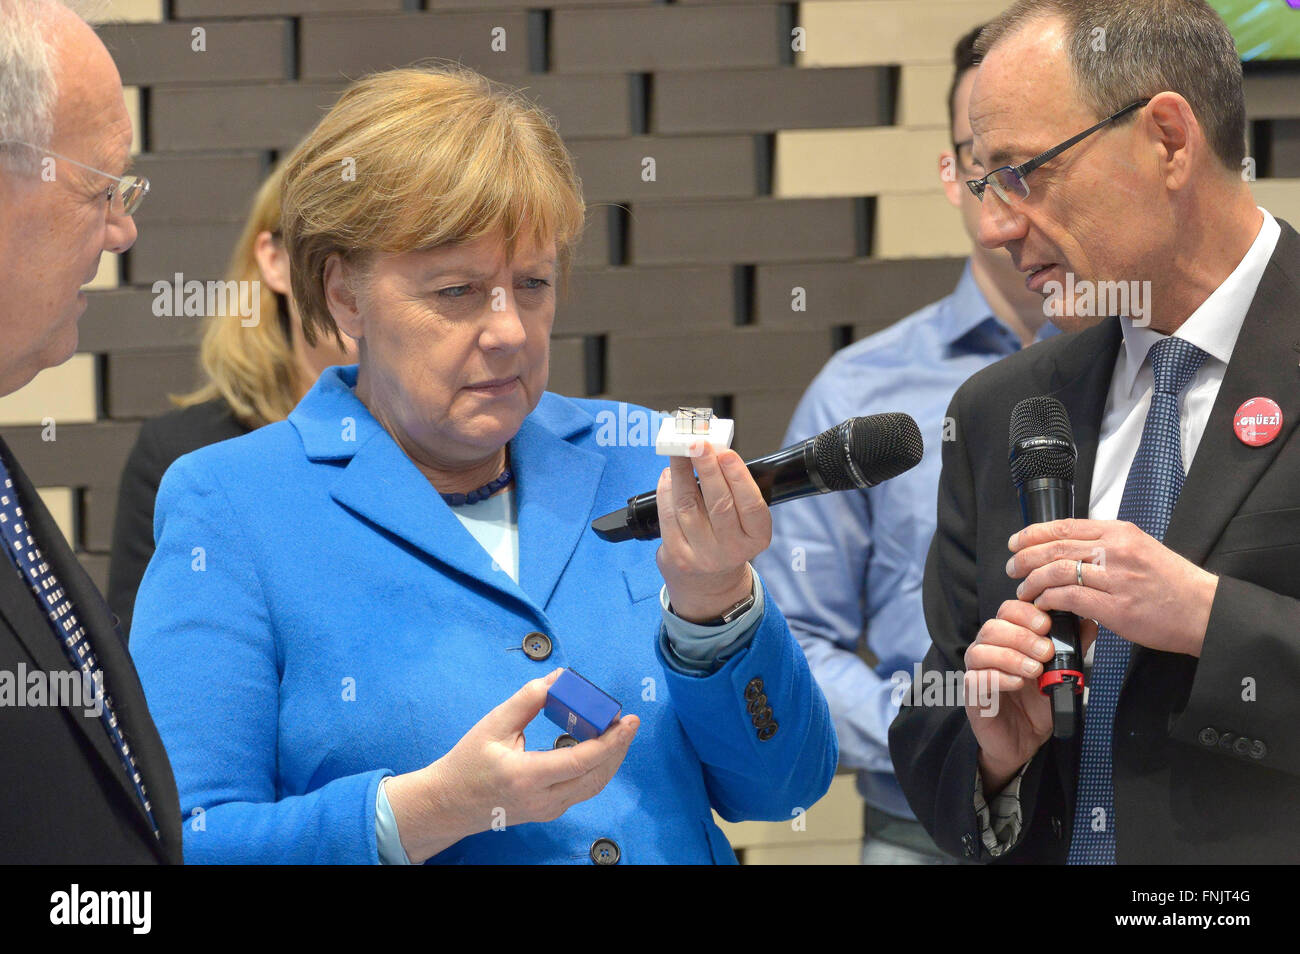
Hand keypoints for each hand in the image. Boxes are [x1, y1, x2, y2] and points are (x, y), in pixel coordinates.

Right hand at [383, 669, 638, 862]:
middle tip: (627, 722)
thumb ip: (528, 700)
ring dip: (610, 759)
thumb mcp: (493, 725)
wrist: (448, 804)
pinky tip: (596, 746)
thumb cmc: (467, 763)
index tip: (627, 720)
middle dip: (618, 748)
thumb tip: (559, 679)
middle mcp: (542, 799)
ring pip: (593, 786)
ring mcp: (548, 810)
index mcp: (526, 776)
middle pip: (597, 776)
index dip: (610, 741)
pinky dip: (596, 768)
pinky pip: (582, 789)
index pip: (581, 761)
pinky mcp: (549, 811)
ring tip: (616, 731)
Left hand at [655, 442, 771, 622]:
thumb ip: (734, 488)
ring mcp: (703, 556)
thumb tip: (713, 449)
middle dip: (707, 469)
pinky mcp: (678, 556)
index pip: (751, 505)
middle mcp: (732, 550)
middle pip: (719, 504)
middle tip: (698, 443)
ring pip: (689, 507)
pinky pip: (668, 516)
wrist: (708, 583)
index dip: (738, 477)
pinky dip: (666, 490)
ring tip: (679, 450)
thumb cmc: (727, 537)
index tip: (725, 452)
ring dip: (682, 473)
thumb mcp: (743, 520)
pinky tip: (668, 474)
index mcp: (756, 537)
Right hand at [964, 600, 1097, 795]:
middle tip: (1047, 652)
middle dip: (1022, 636)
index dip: (1025, 613)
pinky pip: (977, 679)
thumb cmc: (1036, 705)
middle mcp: (988, 650)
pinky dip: (998, 678)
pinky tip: (1018, 684)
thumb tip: (1089, 624)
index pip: (1007, 611)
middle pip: (993, 627)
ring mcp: (977, 671)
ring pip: (981, 650)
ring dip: (1011, 656)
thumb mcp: (1060, 675)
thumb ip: (1072, 649)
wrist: (1024, 742)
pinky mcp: (972, 695)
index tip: (1047, 624)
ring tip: (1035, 670)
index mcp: (1008, 639)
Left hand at [1007, 519, 1217, 656]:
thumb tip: (1071, 547)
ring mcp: (1117, 579)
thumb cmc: (1173, 583)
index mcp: (1120, 533)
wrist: (1204, 610)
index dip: (1033, 534)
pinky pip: (1071, 598)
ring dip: (1033, 582)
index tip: (1016, 541)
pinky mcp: (1117, 608)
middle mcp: (1116, 551)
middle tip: (1013, 568)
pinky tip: (1044, 605)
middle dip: (1025, 558)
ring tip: (1024, 590)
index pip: (1065, 526)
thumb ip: (1107, 545)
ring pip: (1058, 572)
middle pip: (1055, 547)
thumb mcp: (1141, 548)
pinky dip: (1050, 600)